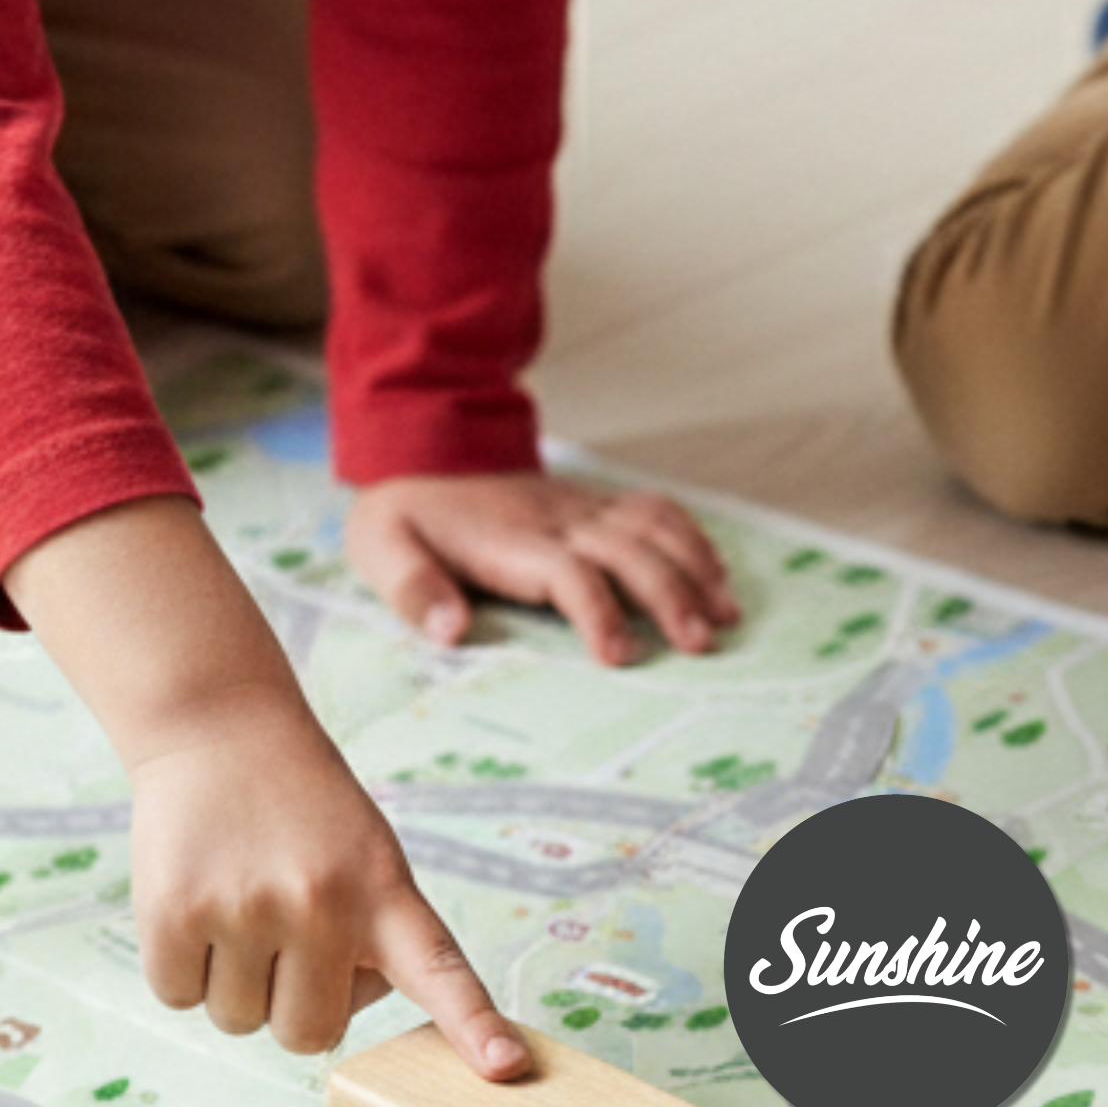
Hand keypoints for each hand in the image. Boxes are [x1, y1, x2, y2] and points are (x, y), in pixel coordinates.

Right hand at [126, 688, 529, 1068]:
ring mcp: (247, 908)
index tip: (504, 1068)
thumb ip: (372, 941)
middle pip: (308, 1035)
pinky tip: (196, 903)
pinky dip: (183, 967)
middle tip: (284, 934)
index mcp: (386, 891)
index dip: (474, 1024)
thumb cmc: (303, 814)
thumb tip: (323, 1024)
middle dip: (291, 1003)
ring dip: (233, 981)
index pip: (442, 970)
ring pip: (238, 1021)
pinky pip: (179, 996)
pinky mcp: (176, 911)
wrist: (220, 729)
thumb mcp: (367, 859)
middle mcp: (322, 904)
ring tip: (239, 904)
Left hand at [345, 472, 739, 664]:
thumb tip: (450, 631)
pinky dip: (693, 539)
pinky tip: (717, 574)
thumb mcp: (382, 549)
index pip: (568, 572)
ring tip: (725, 615)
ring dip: (695, 569)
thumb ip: (414, 590)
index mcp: (510, 540)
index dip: (597, 612)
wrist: (423, 449)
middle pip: (630, 551)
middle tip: (700, 645)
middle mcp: (557, 520)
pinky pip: (656, 510)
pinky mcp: (596, 503)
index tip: (618, 657)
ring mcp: (582, 507)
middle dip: (670, 596)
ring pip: (654, 529)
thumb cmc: (406, 515)